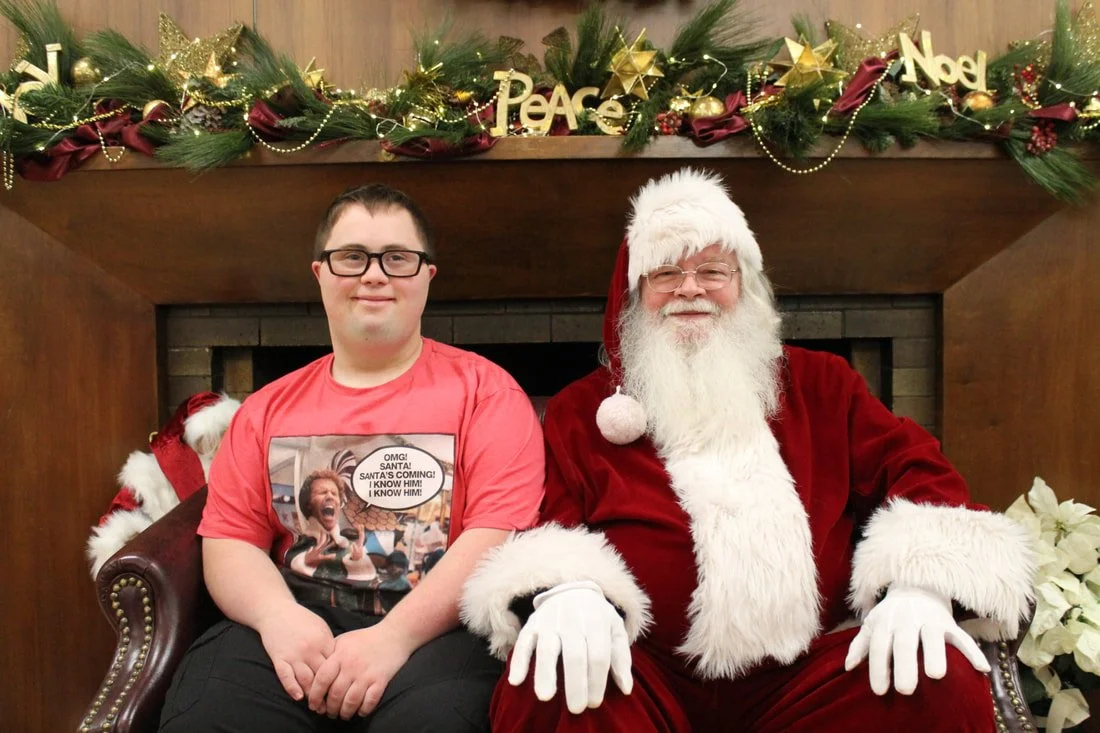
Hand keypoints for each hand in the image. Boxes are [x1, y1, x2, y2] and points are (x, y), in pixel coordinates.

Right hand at [255, 602, 335, 700]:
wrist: (277, 611)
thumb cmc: (302, 619)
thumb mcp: (321, 627)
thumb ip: (330, 644)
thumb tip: (341, 662)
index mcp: (323, 640)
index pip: (335, 666)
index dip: (339, 680)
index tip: (343, 691)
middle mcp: (310, 649)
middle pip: (322, 676)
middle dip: (327, 692)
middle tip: (332, 706)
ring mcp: (294, 654)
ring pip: (305, 679)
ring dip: (312, 695)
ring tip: (317, 707)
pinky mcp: (279, 658)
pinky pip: (286, 676)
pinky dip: (292, 688)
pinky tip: (298, 697)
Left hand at [307, 622, 415, 719]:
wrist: (394, 634)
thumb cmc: (366, 638)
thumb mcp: (344, 640)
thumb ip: (330, 653)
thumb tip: (315, 670)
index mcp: (340, 655)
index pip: (322, 679)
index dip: (315, 695)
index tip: (313, 704)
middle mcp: (351, 665)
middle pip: (335, 694)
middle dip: (329, 708)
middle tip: (328, 713)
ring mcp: (367, 673)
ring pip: (351, 701)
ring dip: (345, 712)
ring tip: (343, 715)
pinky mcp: (381, 680)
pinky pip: (370, 701)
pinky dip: (363, 710)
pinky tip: (360, 712)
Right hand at [508, 580, 632, 713]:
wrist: (571, 589)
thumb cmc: (597, 616)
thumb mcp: (615, 629)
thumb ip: (621, 658)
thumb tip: (626, 688)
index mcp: (596, 622)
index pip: (598, 656)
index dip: (597, 681)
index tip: (594, 703)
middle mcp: (572, 620)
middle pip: (574, 655)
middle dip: (576, 684)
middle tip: (576, 708)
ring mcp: (550, 622)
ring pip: (547, 648)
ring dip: (545, 673)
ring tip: (545, 697)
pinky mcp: (532, 624)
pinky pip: (523, 642)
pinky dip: (519, 661)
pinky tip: (516, 681)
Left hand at [844, 585, 990, 694]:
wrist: (916, 587)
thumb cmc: (891, 614)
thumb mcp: (873, 625)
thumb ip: (860, 645)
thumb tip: (849, 667)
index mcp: (886, 622)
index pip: (880, 646)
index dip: (878, 667)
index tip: (880, 691)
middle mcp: (907, 620)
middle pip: (905, 642)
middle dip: (905, 665)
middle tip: (906, 690)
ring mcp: (929, 620)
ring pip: (933, 636)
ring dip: (935, 654)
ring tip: (936, 675)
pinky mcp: (949, 623)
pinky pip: (963, 637)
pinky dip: (973, 651)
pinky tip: (982, 668)